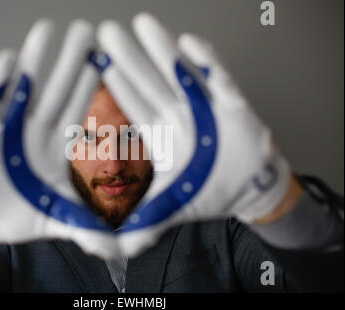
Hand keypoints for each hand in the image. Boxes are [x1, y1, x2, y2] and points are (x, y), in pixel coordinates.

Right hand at [0, 19, 117, 256]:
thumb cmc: (22, 213)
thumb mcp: (58, 219)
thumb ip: (86, 227)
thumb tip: (116, 245)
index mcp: (58, 149)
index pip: (77, 113)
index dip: (90, 88)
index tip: (104, 62)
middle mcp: (37, 133)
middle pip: (56, 93)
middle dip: (69, 62)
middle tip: (85, 32)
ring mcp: (10, 129)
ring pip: (25, 90)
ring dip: (36, 62)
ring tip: (46, 31)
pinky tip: (8, 61)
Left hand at [97, 13, 292, 255]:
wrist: (251, 187)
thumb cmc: (209, 192)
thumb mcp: (172, 207)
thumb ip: (144, 221)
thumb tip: (116, 246)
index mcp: (162, 138)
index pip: (134, 110)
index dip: (116, 89)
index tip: (97, 66)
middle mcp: (179, 118)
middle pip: (151, 85)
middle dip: (130, 60)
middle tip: (108, 34)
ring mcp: (205, 108)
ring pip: (180, 75)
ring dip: (162, 51)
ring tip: (143, 25)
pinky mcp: (233, 105)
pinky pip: (220, 81)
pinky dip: (208, 64)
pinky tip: (189, 44)